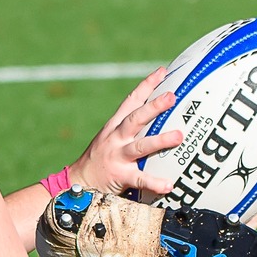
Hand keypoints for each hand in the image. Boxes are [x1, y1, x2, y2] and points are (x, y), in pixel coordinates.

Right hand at [68, 67, 185, 198]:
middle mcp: (115, 138)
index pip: (131, 101)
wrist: (77, 182)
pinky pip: (140, 179)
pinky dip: (154, 182)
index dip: (147, 85)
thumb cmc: (101, 158)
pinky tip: (169, 184)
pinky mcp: (119, 176)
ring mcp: (117, 156)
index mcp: (115, 126)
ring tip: (178, 136)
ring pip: (140, 145)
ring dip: (160, 140)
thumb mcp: (112, 137)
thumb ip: (131, 128)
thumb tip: (160, 118)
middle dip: (153, 106)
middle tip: (171, 97)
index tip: (162, 71)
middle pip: (135, 118)